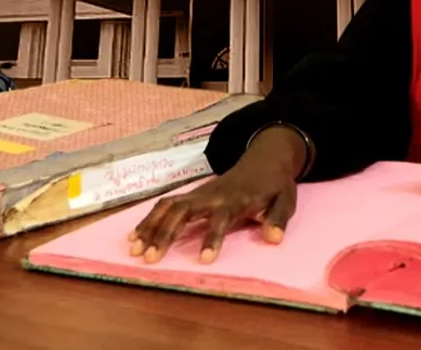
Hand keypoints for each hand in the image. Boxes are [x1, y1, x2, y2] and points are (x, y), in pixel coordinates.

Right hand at [127, 126, 304, 263]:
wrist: (263, 158)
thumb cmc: (274, 184)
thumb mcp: (285, 199)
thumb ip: (278, 219)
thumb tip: (273, 239)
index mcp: (236, 199)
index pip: (220, 219)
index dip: (212, 238)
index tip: (203, 260)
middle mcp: (212, 196)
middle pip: (183, 211)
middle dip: (165, 234)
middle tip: (150, 259)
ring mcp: (199, 194)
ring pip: (169, 207)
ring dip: (151, 227)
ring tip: (135, 251)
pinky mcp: (192, 195)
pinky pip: (166, 205)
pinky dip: (149, 220)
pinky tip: (135, 236)